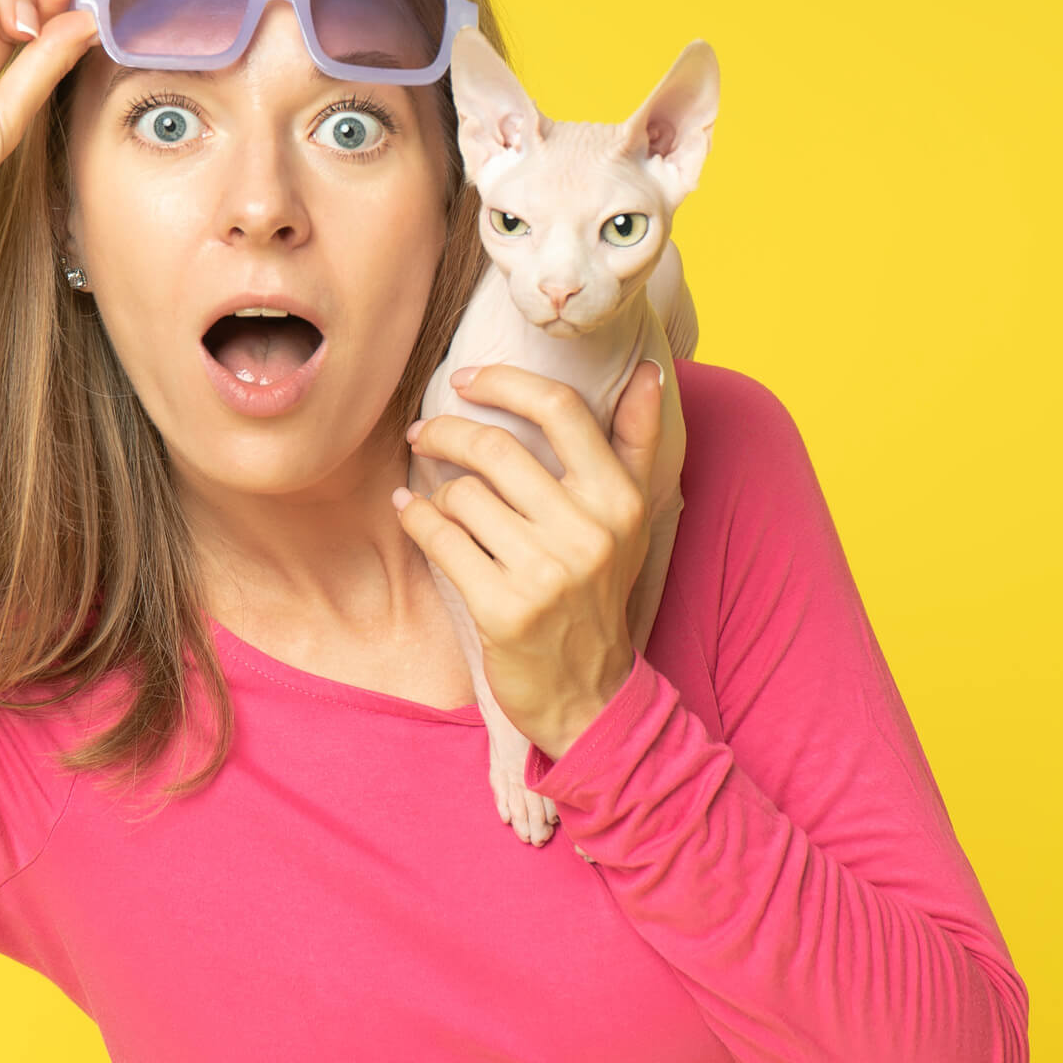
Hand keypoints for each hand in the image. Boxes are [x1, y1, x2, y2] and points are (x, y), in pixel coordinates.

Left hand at [392, 358, 671, 756]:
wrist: (588, 693)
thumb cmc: (600, 593)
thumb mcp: (633, 520)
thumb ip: (638, 443)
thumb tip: (649, 368)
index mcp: (620, 500)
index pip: (560, 410)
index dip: (505, 382)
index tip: (466, 380)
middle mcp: (589, 532)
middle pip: (496, 448)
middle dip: (446, 432)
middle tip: (425, 432)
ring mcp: (545, 573)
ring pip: (462, 495)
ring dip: (436, 491)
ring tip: (437, 498)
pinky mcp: (502, 608)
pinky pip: (440, 539)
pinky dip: (417, 520)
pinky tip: (413, 514)